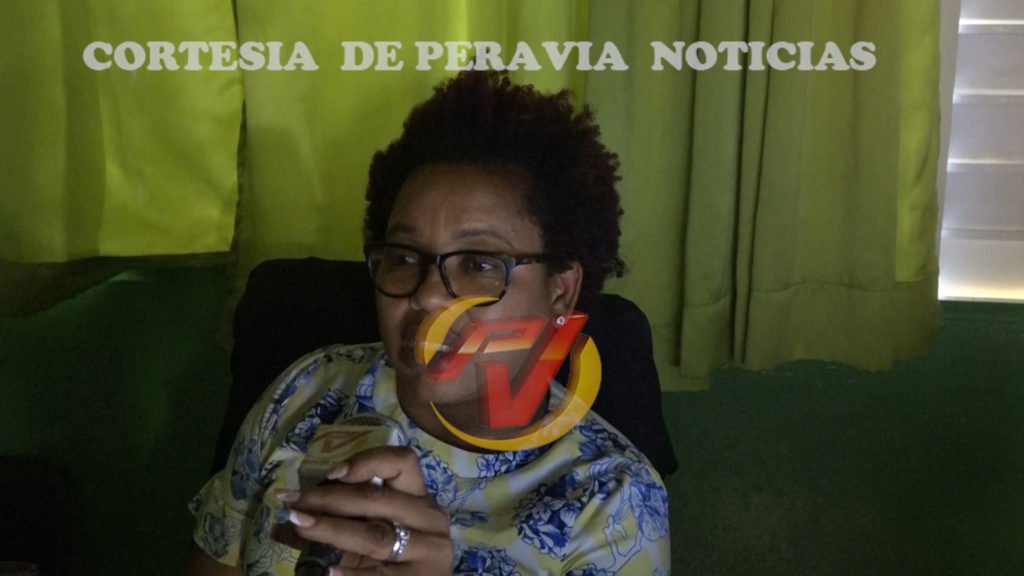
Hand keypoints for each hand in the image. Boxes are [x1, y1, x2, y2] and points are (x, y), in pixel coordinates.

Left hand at [281, 446, 453, 574]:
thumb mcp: (369, 534)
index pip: (403, 462)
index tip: (331, 473)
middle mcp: (428, 517)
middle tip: (293, 504)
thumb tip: (284, 521)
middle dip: (329, 498)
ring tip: (301, 526)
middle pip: (377, 498)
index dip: (368, 461)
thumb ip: (337, 522)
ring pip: (375, 534)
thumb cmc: (393, 562)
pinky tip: (329, 572)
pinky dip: (352, 573)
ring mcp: (429, 550)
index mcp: (418, 497)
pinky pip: (381, 575)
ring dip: (332, 529)